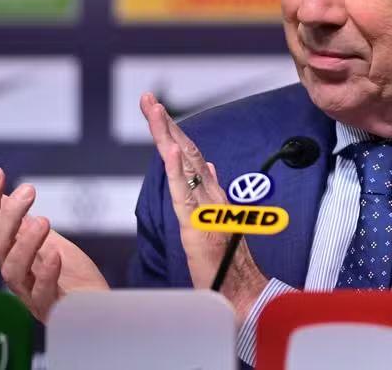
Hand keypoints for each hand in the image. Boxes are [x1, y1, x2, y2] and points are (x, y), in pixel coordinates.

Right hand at [0, 167, 109, 322]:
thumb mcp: (43, 241)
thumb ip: (16, 222)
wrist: (97, 307)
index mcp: (11, 255)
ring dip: (25, 243)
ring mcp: (31, 293)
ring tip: (42, 220)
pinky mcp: (53, 308)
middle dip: (8, 216)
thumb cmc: (68, 276)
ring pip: (12, 271)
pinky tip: (56, 255)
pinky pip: (42, 294)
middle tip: (29, 190)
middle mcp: (16, 274)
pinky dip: (46, 274)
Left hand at [139, 92, 267, 324]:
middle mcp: (210, 194)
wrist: (244, 292)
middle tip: (147, 99)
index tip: (156, 110)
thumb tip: (206, 164)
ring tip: (154, 110)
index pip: (189, 155)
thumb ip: (211, 192)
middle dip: (164, 123)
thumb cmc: (228, 263)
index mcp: (212, 194)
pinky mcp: (197, 224)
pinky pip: (184, 191)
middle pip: (185, 150)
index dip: (172, 131)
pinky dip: (175, 168)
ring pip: (183, 163)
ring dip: (167, 134)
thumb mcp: (216, 221)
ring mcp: (205, 207)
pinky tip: (167, 149)